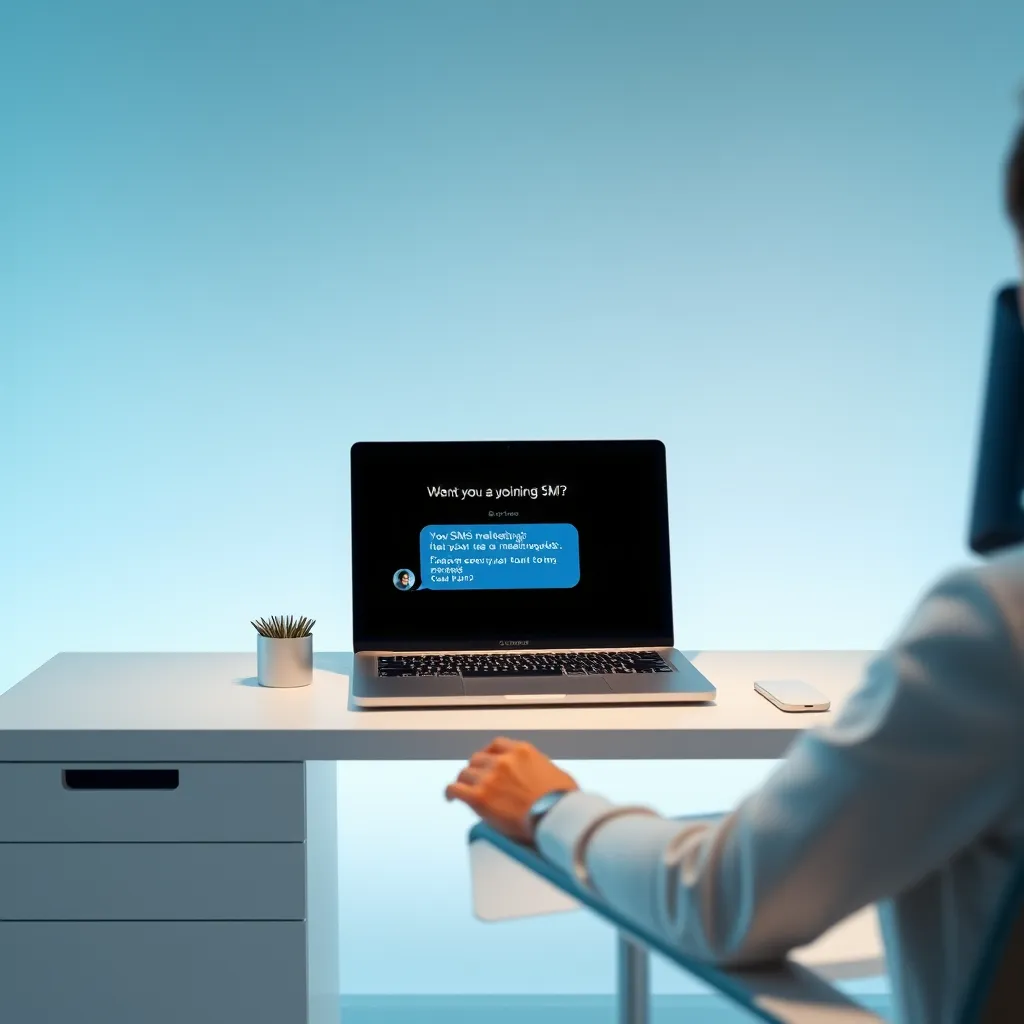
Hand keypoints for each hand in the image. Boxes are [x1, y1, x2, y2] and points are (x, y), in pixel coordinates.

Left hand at [445, 737, 578, 842]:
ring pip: (465, 773)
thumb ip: (540, 769)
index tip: (488, 762)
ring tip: (463, 790)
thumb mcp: (556, 774)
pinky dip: (451, 792)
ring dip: (465, 782)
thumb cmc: (563, 801)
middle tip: (477, 781)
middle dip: (476, 769)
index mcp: (522, 751)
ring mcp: (489, 777)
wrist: (555, 817)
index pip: (496, 745)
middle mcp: (503, 760)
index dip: (489, 755)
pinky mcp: (479, 797)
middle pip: (478, 759)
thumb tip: (540, 777)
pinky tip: (450, 798)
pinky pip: (455, 789)